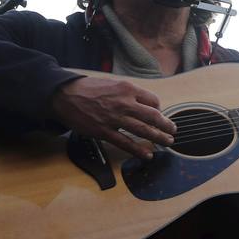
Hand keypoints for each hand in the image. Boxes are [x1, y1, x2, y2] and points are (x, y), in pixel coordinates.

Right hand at [47, 75, 175, 159]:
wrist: (64, 95)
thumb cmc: (89, 89)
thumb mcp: (113, 84)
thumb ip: (129, 93)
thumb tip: (144, 103)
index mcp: (128, 89)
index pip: (153, 101)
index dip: (159, 109)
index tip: (159, 115)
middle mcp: (124, 103)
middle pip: (153, 116)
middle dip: (166, 125)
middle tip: (173, 130)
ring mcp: (114, 119)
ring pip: (143, 130)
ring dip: (158, 137)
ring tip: (168, 142)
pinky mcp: (103, 132)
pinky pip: (125, 143)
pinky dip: (138, 150)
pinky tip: (147, 155)